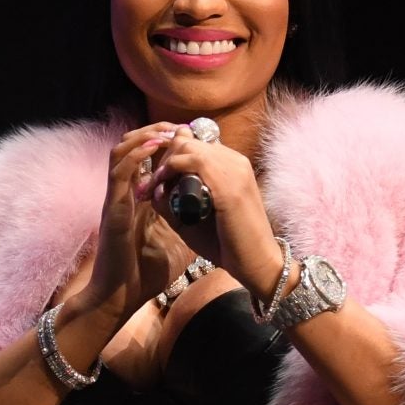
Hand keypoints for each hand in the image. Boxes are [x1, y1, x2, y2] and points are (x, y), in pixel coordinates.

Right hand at [79, 124, 197, 321]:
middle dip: (155, 131)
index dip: (164, 141)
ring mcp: (117, 199)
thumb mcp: (177, 245)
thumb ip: (189, 227)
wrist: (122, 298)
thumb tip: (213, 220)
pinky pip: (119, 172)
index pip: (147, 158)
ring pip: (121, 151)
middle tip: (179, 127)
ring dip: (144, 136)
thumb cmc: (144, 274)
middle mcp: (125, 194)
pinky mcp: (113, 209)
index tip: (189, 134)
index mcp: (139, 199)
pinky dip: (136, 155)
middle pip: (132, 146)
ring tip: (167, 132)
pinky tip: (154, 148)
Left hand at [141, 124, 286, 301]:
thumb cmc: (228, 244)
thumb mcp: (196, 217)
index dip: (171, 155)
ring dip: (164, 164)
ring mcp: (234, 169)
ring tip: (153, 186)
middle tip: (149, 182)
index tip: (156, 177)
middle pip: (188, 140)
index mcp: (232, 165)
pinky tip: (160, 186)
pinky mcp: (228, 184)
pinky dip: (170, 170)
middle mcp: (235, 160)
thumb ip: (175, 200)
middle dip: (163, 157)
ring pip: (187, 146)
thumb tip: (153, 188)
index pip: (195, 143)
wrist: (255, 263)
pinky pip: (191, 161)